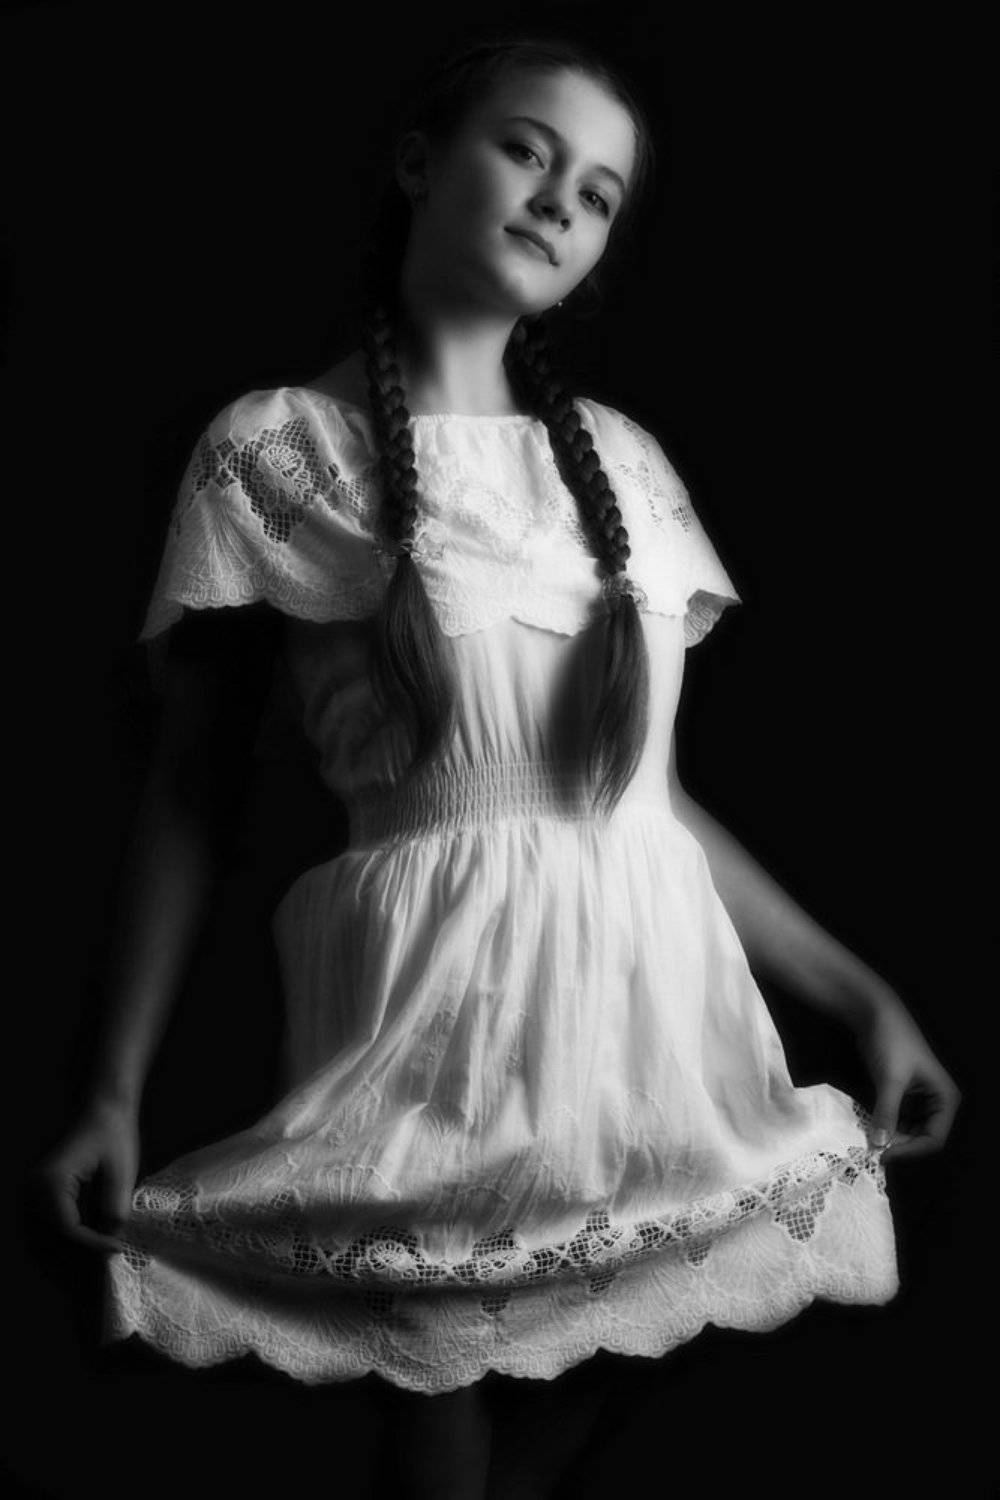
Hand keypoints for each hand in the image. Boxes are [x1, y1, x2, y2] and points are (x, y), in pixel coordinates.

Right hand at [28, 1099, 139, 1254]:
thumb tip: (111, 1240)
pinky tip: (90, 1238)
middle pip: (52, 1234)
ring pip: (48, 1232)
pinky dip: (68, 1234)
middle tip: (109, 1256)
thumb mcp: (122, 1171)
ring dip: (72, 1245)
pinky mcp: (42, 1192)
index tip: (117, 1248)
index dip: (92, 1243)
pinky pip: (50, 1221)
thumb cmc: (114, 1135)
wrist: (104, 1110)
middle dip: (80, 1250)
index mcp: (51, 1181)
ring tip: (101, 1251)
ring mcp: (34, 1190)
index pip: (67, 1227)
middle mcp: (35, 1188)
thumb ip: (115, 1208)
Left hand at [851, 995, 961, 1162]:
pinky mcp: (900, 1094)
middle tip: (873, 1150)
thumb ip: (887, 1112)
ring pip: (907, 1129)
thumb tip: (879, 1144)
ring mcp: (917, 1098)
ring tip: (868, 1139)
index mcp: (945, 1098)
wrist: (874, 1014)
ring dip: (890, 1136)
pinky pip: (895, 1117)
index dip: (911, 1150)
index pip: (934, 1138)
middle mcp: (936, 1101)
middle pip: (921, 1136)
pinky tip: (868, 1127)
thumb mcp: (890, 1079)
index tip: (885, 1155)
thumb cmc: (891, 1042)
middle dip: (899, 1144)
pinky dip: (884, 1124)